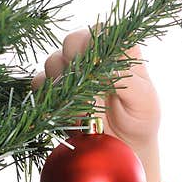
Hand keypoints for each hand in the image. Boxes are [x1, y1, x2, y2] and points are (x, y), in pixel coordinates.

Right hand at [31, 25, 164, 181]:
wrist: (121, 150)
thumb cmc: (140, 122)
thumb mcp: (143, 100)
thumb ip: (125, 77)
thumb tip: (100, 64)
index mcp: (118, 48)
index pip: (100, 31)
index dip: (95, 48)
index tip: (98, 73)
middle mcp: (92, 54)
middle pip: (73, 41)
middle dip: (78, 68)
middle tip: (88, 95)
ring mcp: (70, 70)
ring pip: (54, 61)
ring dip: (65, 87)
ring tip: (82, 112)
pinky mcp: (52, 88)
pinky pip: (38, 82)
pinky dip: (48, 98)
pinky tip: (65, 115)